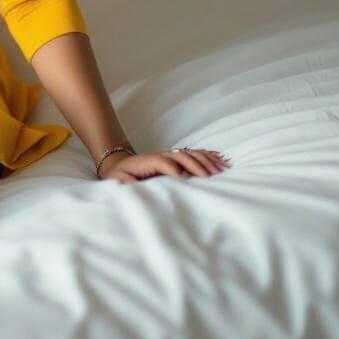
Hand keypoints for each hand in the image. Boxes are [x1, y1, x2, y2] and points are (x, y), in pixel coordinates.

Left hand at [98, 147, 230, 182]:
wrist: (120, 164)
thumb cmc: (120, 175)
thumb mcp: (117, 179)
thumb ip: (124, 182)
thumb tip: (131, 185)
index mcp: (148, 162)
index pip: (162, 162)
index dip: (173, 168)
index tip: (184, 178)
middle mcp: (161, 156)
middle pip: (180, 156)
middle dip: (195, 165)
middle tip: (209, 176)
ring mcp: (169, 156)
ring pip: (190, 154)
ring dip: (205, 160)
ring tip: (220, 169)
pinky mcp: (175, 158)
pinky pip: (194, 154)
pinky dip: (207, 155)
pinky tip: (220, 158)